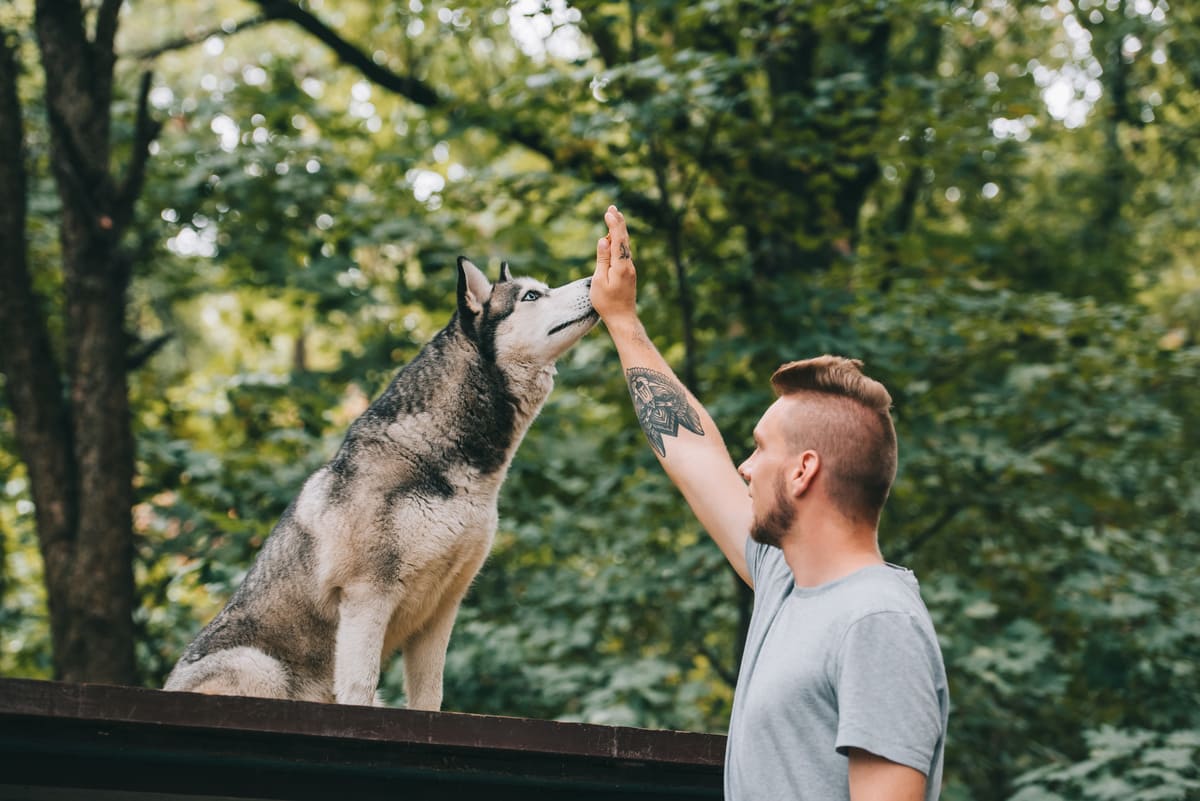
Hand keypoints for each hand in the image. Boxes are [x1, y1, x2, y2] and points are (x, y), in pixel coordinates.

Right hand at [591, 205, 638, 324]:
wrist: (623, 318)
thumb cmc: (607, 303)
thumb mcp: (600, 281)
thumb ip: (602, 259)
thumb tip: (604, 240)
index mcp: (621, 265)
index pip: (618, 240)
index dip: (614, 224)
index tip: (609, 212)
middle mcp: (628, 265)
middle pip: (624, 239)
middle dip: (618, 222)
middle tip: (613, 207)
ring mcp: (630, 269)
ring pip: (625, 246)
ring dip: (619, 231)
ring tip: (615, 216)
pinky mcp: (628, 273)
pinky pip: (624, 253)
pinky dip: (619, 242)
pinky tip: (615, 238)